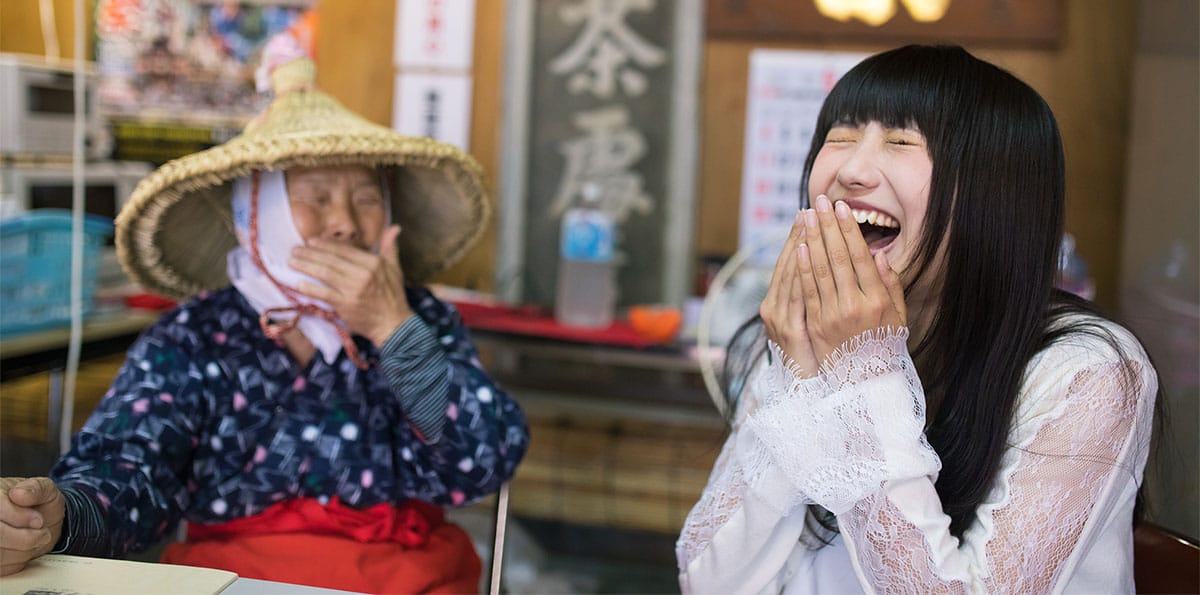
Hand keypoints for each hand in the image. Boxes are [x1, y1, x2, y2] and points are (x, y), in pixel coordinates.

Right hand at [1, 477, 64, 575]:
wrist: (41, 522)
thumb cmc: (39, 505)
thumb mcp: (46, 490)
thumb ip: (36, 488)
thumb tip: (19, 494)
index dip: (18, 517)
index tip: (39, 520)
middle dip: (24, 538)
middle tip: (42, 534)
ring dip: (22, 550)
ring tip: (35, 540)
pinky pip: (1, 567)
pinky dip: (17, 561)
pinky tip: (24, 550)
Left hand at [288, 224, 413, 346]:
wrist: (393, 324)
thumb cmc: (393, 296)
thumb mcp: (395, 269)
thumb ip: (390, 247)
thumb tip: (395, 227)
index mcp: (373, 263)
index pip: (344, 250)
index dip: (325, 244)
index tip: (310, 241)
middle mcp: (363, 274)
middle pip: (331, 260)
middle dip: (310, 253)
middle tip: (295, 250)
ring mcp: (353, 290)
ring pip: (325, 273)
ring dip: (306, 266)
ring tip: (291, 262)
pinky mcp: (345, 305)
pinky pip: (323, 294)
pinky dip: (310, 288)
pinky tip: (298, 283)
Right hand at [760, 211, 820, 377]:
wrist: (810, 393)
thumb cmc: (817, 359)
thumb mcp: (809, 325)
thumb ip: (811, 297)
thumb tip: (814, 267)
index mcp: (778, 305)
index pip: (790, 264)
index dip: (798, 239)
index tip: (807, 215)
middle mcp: (773, 308)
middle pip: (789, 264)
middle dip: (800, 235)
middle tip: (809, 208)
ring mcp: (779, 318)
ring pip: (790, 274)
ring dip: (800, 245)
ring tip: (809, 221)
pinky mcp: (788, 328)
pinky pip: (796, 293)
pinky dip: (799, 271)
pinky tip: (803, 252)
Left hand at [796, 195, 906, 363]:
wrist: (863, 383)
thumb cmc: (884, 345)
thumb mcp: (898, 317)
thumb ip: (891, 285)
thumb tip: (879, 254)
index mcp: (878, 301)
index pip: (860, 257)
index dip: (850, 230)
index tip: (843, 208)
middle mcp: (854, 306)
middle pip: (837, 257)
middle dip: (828, 225)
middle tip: (821, 201)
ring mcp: (831, 316)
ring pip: (819, 269)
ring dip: (812, 238)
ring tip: (808, 215)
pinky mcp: (814, 324)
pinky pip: (806, 289)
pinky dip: (802, 265)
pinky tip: (799, 245)